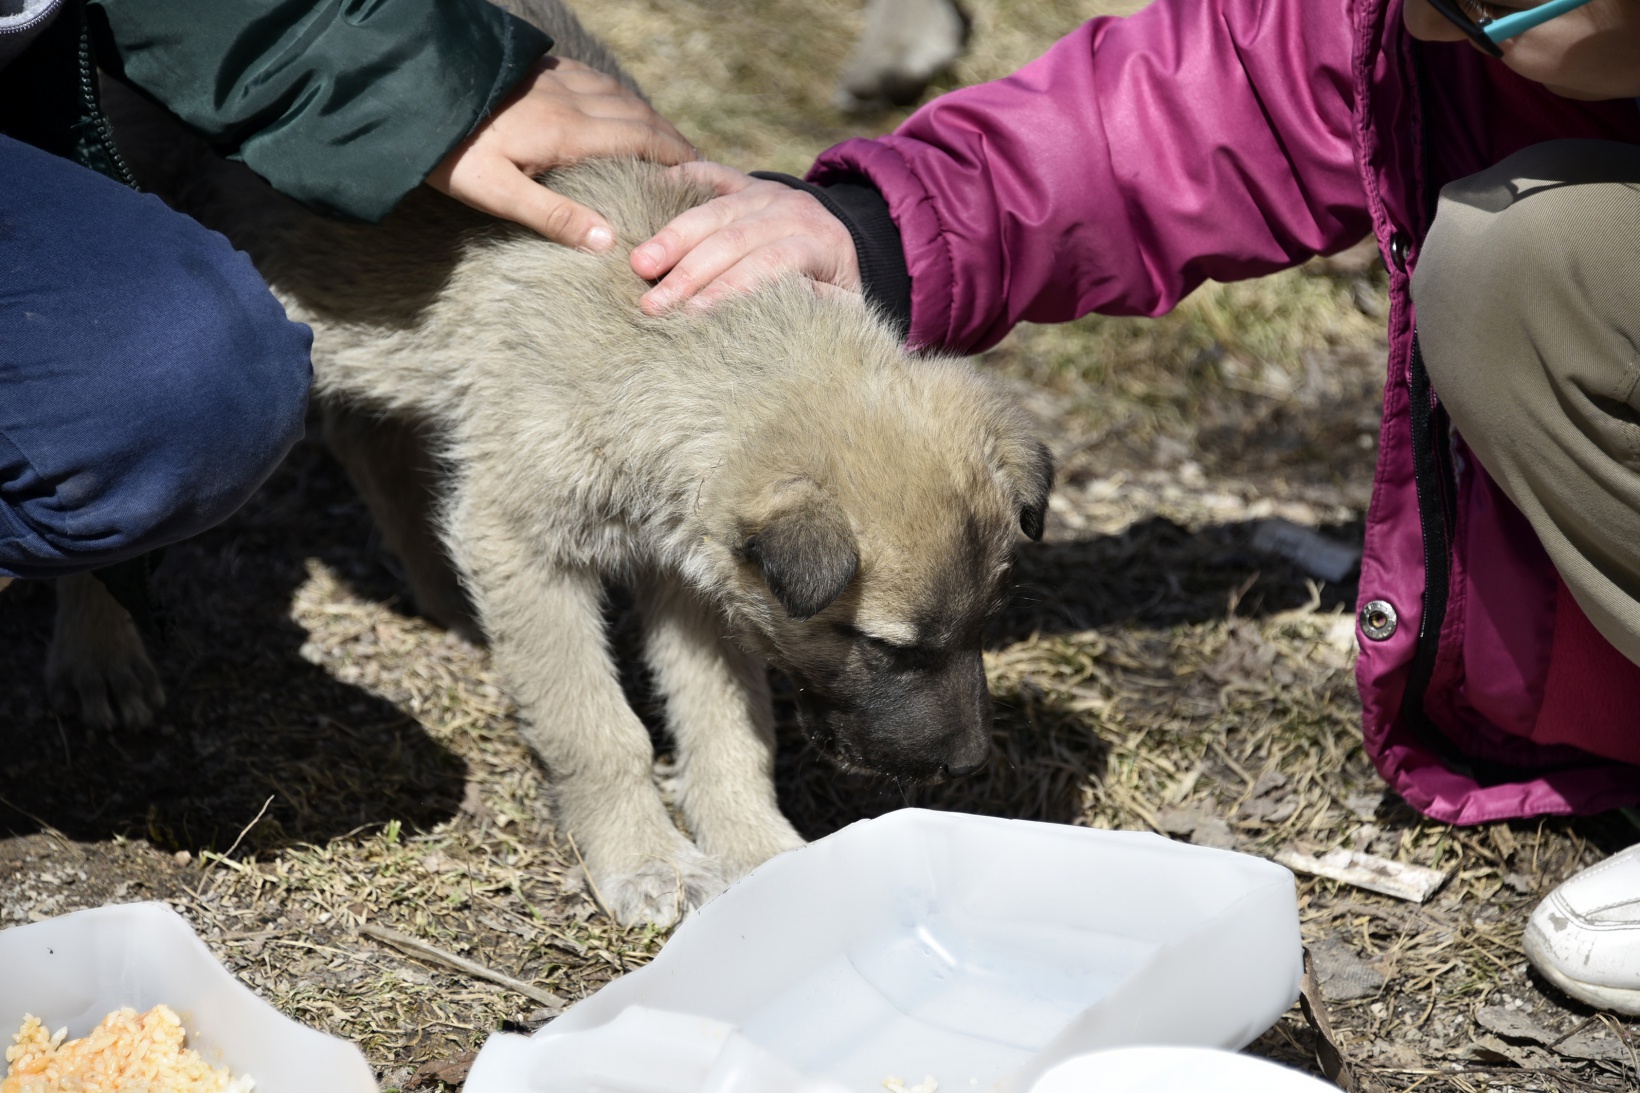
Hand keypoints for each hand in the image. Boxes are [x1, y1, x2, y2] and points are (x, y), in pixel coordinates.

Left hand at [426, 57, 695, 250]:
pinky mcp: (537, 69)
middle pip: (637, 116)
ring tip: (664, 139)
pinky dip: (618, 95)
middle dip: (670, 138)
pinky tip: (616, 103)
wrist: (412, 91)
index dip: (675, 158)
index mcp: (569, 134)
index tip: (700, 175)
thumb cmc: (450, 152)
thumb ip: (555, 217)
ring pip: (618, 95)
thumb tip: (611, 241)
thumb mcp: (497, 194)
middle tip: (694, 162)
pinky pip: (593, 79)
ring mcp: (554, 80)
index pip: (640, 142)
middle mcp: (571, 101)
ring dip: (647, 116)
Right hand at [631, 162, 861, 313]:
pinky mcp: (747, 182)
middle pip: (735, 237)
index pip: (771, 263)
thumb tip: (780, 308)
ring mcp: (767, 191)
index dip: (732, 287)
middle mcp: (793, 209)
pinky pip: (712, 173)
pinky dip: (682, 176)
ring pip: (716, 210)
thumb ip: (818, 308)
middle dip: (690, 272)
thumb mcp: (844, 308)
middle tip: (652, 302)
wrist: (846, 245)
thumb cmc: (837, 291)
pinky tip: (651, 187)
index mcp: (822, 242)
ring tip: (639, 264)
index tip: (695, 313)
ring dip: (673, 237)